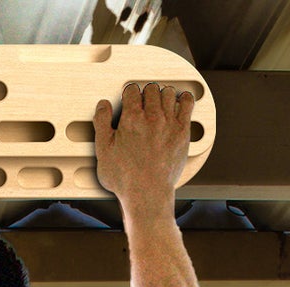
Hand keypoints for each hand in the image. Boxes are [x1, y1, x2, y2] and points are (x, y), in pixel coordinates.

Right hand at [93, 81, 194, 204]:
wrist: (147, 194)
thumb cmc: (126, 178)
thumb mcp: (103, 152)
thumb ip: (102, 124)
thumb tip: (103, 106)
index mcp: (131, 118)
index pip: (132, 90)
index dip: (129, 93)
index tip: (129, 99)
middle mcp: (151, 117)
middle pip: (151, 89)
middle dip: (146, 93)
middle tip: (144, 102)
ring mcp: (169, 123)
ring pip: (168, 93)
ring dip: (163, 95)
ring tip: (159, 103)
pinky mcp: (182, 132)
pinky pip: (188, 104)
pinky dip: (184, 99)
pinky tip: (180, 101)